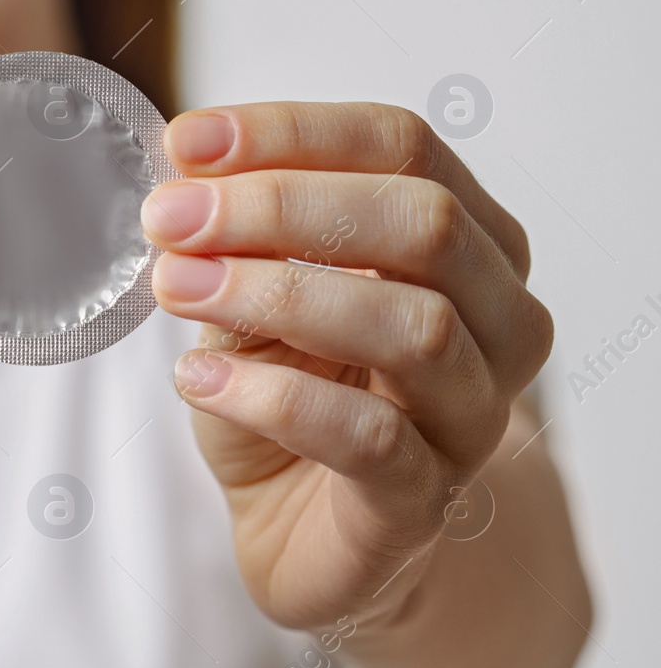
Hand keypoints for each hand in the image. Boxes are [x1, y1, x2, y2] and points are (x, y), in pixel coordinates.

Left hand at [141, 103, 552, 630]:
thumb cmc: (291, 397)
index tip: (185, 140)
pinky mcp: (425, 502)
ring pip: (413, 327)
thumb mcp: (253, 302)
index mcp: (467, 242)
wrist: (306, 534)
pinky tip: (197, 382)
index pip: (404, 147)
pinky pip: (373, 439)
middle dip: (282, 206)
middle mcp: (496, 320)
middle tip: (171, 219)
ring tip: (177, 287)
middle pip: (424, 223)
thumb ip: (241, 244)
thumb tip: (188, 176)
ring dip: (277, 293)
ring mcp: (472, 415)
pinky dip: (274, 398)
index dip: (294, 133)